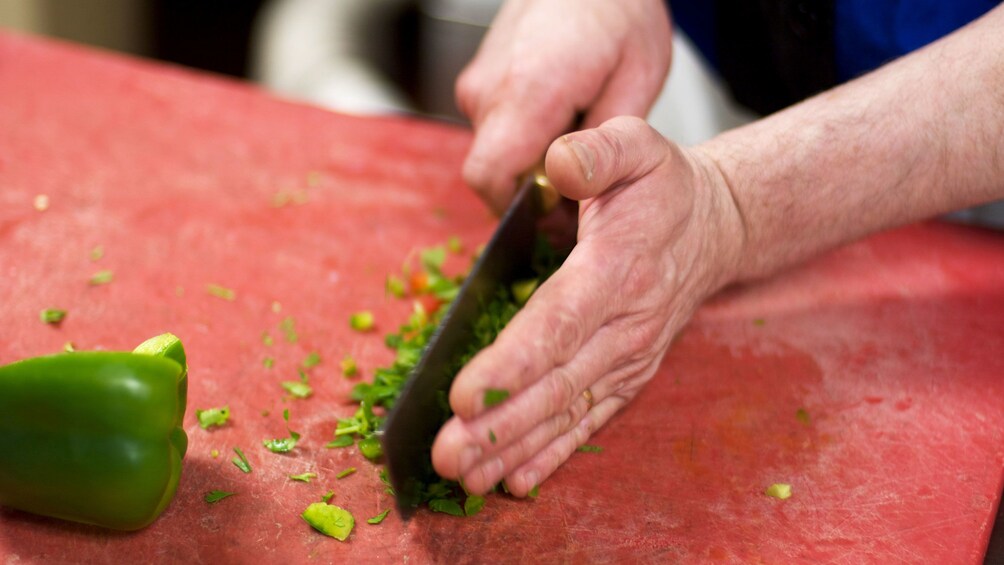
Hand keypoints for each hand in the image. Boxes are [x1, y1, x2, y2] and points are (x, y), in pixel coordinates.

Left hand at [431, 117, 745, 495]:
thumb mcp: (637, 145)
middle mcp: (625, 325)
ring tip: (463, 477)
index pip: (560, 323)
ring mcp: (628, 358)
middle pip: (556, 383)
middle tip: (445, 454)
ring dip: (513, 448)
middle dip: (499, 425)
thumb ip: (599, 152)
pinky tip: (513, 481)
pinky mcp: (626, 376)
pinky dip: (550, 453)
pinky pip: (588, 421)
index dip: (513, 363)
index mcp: (618, 269)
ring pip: (566, 411)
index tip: (464, 395)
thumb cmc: (662, 188)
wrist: (712, 230)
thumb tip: (559, 164)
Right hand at [456, 0, 671, 212]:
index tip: (556, 216)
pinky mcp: (480, 78)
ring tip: (572, 138)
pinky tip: (557, 117)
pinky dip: (521, 137)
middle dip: (529, 188)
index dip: (517, 210)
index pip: (489, 177)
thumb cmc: (617, 11)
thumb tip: (579, 192)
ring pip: (493, 150)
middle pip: (491, 170)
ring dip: (527, 160)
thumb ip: (605, 144)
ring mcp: (479, 81)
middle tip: (578, 187)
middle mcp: (490, 88)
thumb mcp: (637, 78)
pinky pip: (494, 127)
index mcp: (528, 92)